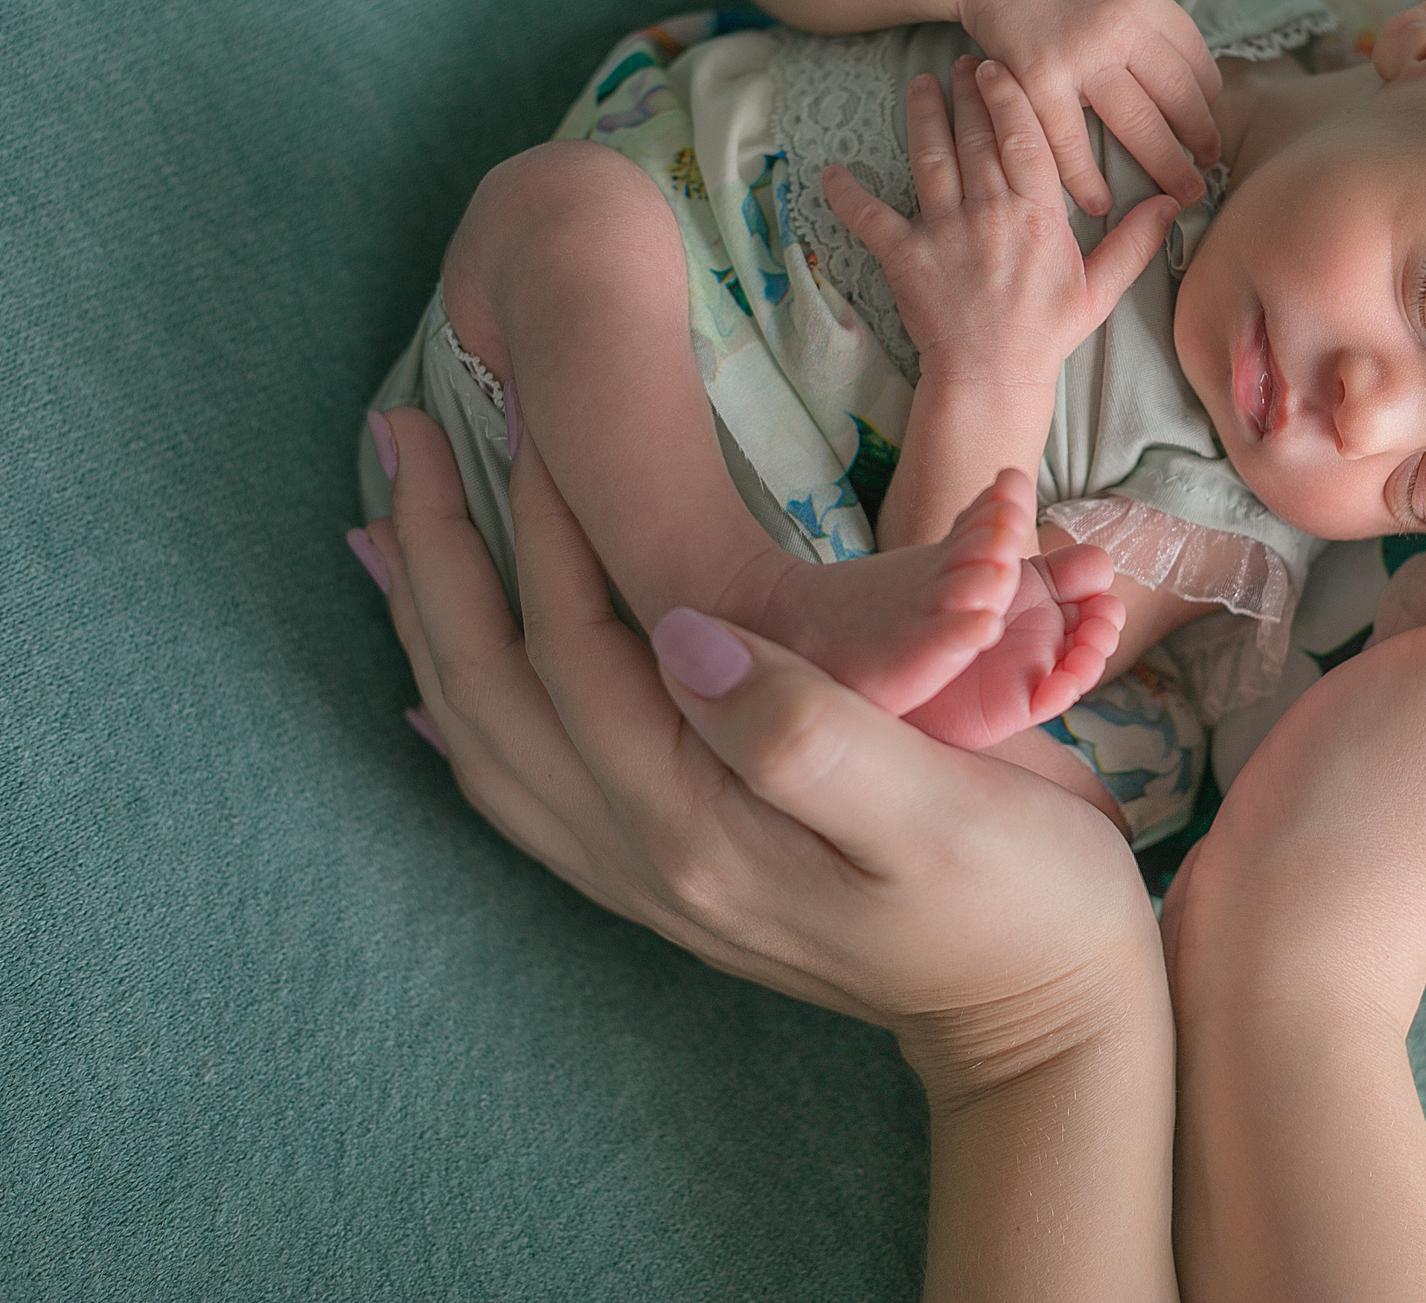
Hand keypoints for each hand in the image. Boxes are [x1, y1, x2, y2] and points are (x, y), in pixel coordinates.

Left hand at [361, 404, 1165, 1094]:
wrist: (1042, 1015)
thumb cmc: (1017, 898)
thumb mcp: (940, 813)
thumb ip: (808, 732)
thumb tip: (684, 634)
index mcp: (700, 826)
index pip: (575, 650)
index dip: (544, 526)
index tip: (527, 410)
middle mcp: (647, 855)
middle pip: (492, 692)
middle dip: (437, 556)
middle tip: (402, 430)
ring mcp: (649, 875)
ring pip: (488, 741)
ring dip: (428, 628)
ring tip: (383, 528)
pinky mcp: (674, 871)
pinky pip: (527, 793)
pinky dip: (467, 724)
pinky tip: (442, 693)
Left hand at [823, 54, 1177, 392]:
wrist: (991, 379)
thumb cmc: (1045, 335)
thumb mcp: (1100, 290)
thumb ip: (1135, 242)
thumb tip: (1175, 202)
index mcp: (1039, 217)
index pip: (1026, 141)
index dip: (1010, 98)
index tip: (1000, 67)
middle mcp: (990, 215)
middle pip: (976, 138)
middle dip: (967, 94)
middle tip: (962, 61)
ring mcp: (943, 233)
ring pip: (930, 159)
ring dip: (923, 116)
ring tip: (921, 84)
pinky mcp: (904, 257)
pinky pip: (870, 217)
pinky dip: (848, 193)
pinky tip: (831, 170)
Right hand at [952, 0, 1222, 210]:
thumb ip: (1152, 25)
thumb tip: (1191, 81)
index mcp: (1147, 0)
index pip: (1198, 62)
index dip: (1209, 103)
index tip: (1208, 128)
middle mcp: (1122, 26)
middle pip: (1180, 97)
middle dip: (1201, 141)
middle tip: (1209, 172)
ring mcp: (1081, 54)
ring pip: (1139, 123)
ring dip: (1167, 165)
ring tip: (1183, 193)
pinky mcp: (1038, 80)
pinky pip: (1070, 142)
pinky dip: (1088, 180)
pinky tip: (1101, 203)